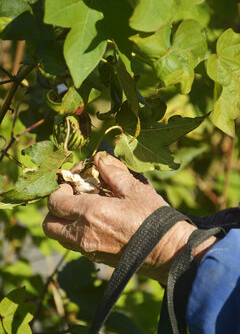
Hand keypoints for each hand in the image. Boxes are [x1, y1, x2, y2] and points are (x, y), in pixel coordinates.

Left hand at [43, 152, 216, 283]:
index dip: (58, 190)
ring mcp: (89, 250)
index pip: (54, 202)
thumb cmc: (152, 218)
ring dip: (64, 222)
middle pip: (49, 224)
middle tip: (73, 197)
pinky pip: (74, 246)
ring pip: (59, 237)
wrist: (168, 250)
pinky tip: (96, 222)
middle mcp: (83, 234)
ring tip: (84, 209)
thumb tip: (98, 158)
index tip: (73, 183)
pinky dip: (75, 233)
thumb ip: (112, 171)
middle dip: (55, 209)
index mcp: (90, 213)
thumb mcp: (134, 188)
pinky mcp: (96, 259)